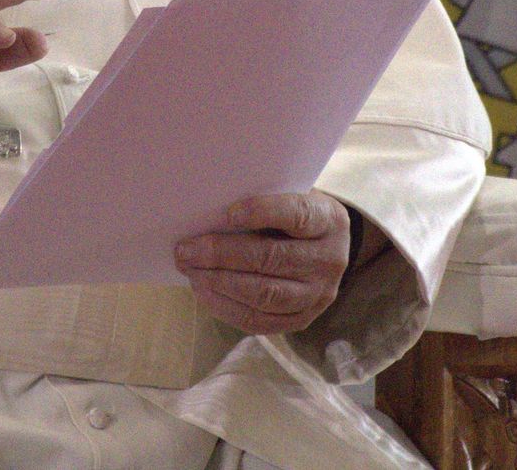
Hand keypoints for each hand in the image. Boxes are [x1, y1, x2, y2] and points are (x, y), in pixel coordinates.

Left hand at [173, 191, 351, 335]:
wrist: (323, 248)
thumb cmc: (292, 214)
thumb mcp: (290, 196)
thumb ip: (262, 199)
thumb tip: (208, 213)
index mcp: (329, 220)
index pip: (297, 215)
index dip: (263, 212)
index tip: (228, 213)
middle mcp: (330, 260)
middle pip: (273, 258)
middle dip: (223, 255)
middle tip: (186, 250)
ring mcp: (319, 295)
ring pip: (265, 294)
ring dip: (220, 283)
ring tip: (191, 271)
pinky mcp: (302, 320)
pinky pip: (259, 320)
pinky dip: (225, 307)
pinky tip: (203, 292)